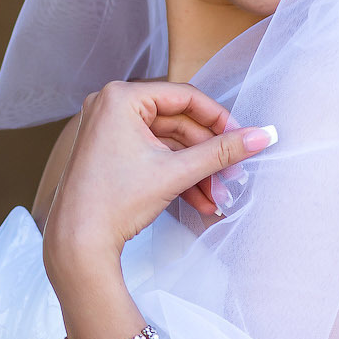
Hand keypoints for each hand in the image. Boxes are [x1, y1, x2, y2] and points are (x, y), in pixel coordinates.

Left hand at [44, 80, 275, 278]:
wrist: (78, 242)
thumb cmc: (113, 202)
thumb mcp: (175, 173)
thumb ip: (221, 152)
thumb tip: (261, 136)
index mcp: (120, 97)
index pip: (185, 97)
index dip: (218, 118)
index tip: (242, 137)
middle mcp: (111, 106)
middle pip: (177, 122)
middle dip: (207, 154)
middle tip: (233, 172)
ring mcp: (108, 129)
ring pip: (168, 144)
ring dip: (195, 170)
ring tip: (218, 195)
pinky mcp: (111, 152)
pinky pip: (153, 156)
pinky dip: (176, 175)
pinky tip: (200, 200)